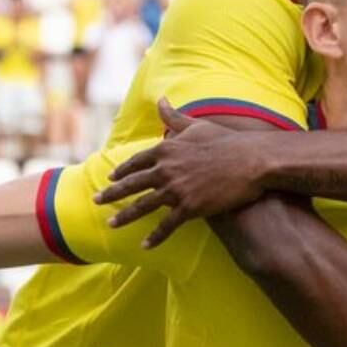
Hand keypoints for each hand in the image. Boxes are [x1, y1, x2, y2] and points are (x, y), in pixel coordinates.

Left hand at [94, 100, 270, 246]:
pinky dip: (155, 237)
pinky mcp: (190, 207)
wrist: (252, 160)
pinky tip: (144, 246)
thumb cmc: (227, 141)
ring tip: (111, 225)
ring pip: (142, 206)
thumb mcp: (197, 126)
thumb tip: (160, 100)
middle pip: (131, 184)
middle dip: (111, 193)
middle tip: (95, 200)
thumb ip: (174, 117)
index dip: (121, 171)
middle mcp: (165, 169)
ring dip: (124, 217)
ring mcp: (176, 189)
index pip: (136, 162)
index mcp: (166, 149)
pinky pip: (167, 225)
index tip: (109, 178)